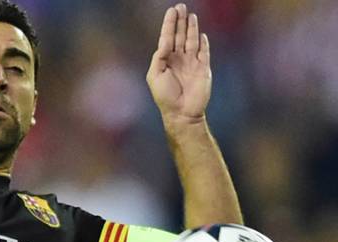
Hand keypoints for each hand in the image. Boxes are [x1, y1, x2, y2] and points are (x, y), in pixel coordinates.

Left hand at [146, 3, 211, 126]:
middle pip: (180, 35)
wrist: (182, 113)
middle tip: (181, 6)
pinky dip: (203, 43)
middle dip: (180, 21)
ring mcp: (192, 63)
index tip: (171, 11)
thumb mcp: (154, 76)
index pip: (167, 38)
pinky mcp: (204, 68)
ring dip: (191, 28)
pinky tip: (202, 34)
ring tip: (190, 15)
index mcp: (165, 61)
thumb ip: (158, 58)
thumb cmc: (165, 96)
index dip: (169, 24)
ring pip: (192, 40)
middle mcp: (179, 59)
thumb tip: (164, 44)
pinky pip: (204, 52)